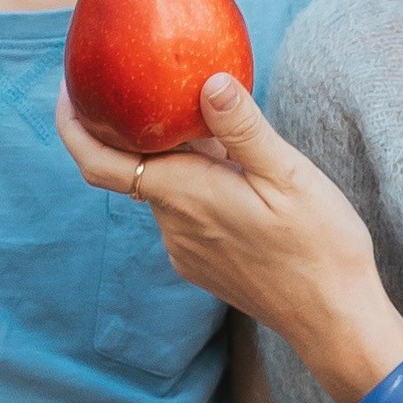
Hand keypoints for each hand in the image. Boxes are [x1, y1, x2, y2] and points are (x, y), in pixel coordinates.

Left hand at [56, 71, 402, 402]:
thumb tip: (208, 82)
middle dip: (140, 127)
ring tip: (211, 119)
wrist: (335, 320)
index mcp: (185, 194)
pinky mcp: (201, 264)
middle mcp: (173, 225)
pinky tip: (232, 170)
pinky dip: (194, 184)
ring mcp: (185, 249)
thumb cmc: (320, 246)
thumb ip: (243, 128)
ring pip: (164, 188)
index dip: (72, 125)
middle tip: (158, 81)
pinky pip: (184, 212)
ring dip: (178, 156)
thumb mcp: (289, 175)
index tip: (68, 88)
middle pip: (133, 167)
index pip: (98, 161)